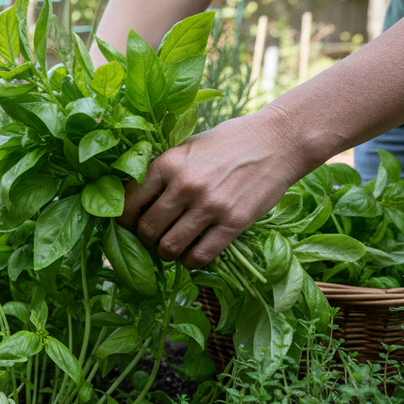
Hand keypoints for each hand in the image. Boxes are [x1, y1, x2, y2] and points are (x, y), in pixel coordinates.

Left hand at [119, 111, 308, 269]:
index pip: (129, 203)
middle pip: (147, 230)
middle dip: (145, 240)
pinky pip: (200, 256)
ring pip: (169, 247)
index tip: (130, 226)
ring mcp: (209, 205)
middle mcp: (184, 185)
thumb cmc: (228, 142)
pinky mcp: (233, 222)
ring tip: (172, 248)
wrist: (278, 141)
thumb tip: (132, 197)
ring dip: (166, 254)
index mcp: (166, 164)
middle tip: (153, 239)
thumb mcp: (187, 146)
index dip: (124, 221)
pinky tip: (192, 256)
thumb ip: (162, 170)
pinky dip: (191, 262)